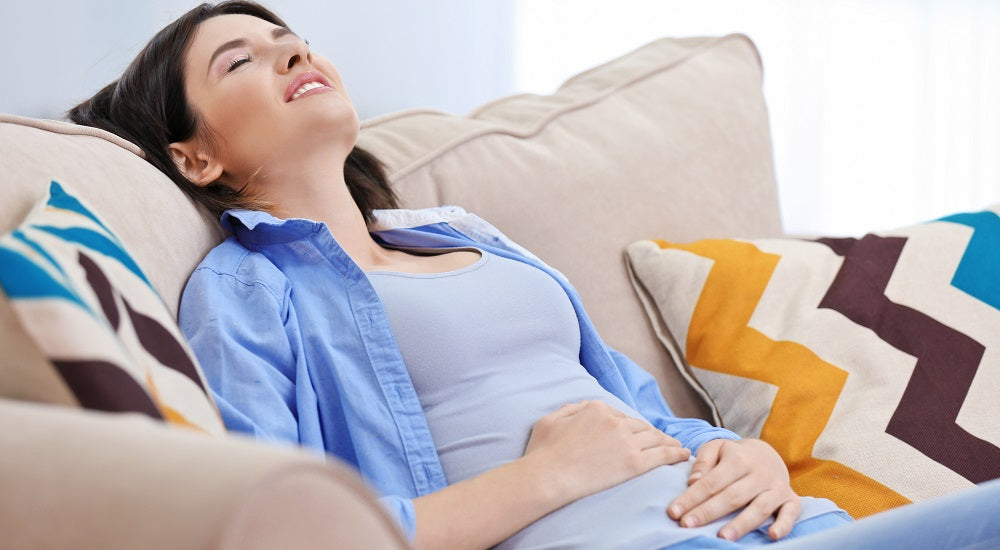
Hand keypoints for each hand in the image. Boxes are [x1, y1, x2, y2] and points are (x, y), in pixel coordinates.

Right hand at [524, 400, 690, 502]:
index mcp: (597, 409)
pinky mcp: (634, 463)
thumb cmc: (543, 452)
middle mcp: (615, 421)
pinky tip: (683, 455)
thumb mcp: (550, 420)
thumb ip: (570, 409)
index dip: (627, 427)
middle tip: (662, 440)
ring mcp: (626, 441)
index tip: (634, 435)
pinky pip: (662, 455)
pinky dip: (675, 453)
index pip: (619, 415)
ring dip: (667, 441)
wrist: (547, 476)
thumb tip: (583, 406)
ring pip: (654, 438)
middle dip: (651, 433)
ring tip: (676, 447)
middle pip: (639, 426)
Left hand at [667, 438, 800, 540]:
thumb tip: (693, 481)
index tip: (674, 512)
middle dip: (708, 512)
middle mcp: (759, 473)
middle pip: (732, 496)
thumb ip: (703, 461)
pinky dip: (784, 525)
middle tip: (687, 525)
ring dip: (742, 523)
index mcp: (738, 459)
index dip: (692, 498)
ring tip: (723, 537)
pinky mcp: (790, 499)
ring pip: (759, 507)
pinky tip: (772, 535)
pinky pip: (791, 512)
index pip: (711, 482)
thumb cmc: (734, 455)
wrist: (768, 454)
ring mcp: (776, 487)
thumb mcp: (717, 448)